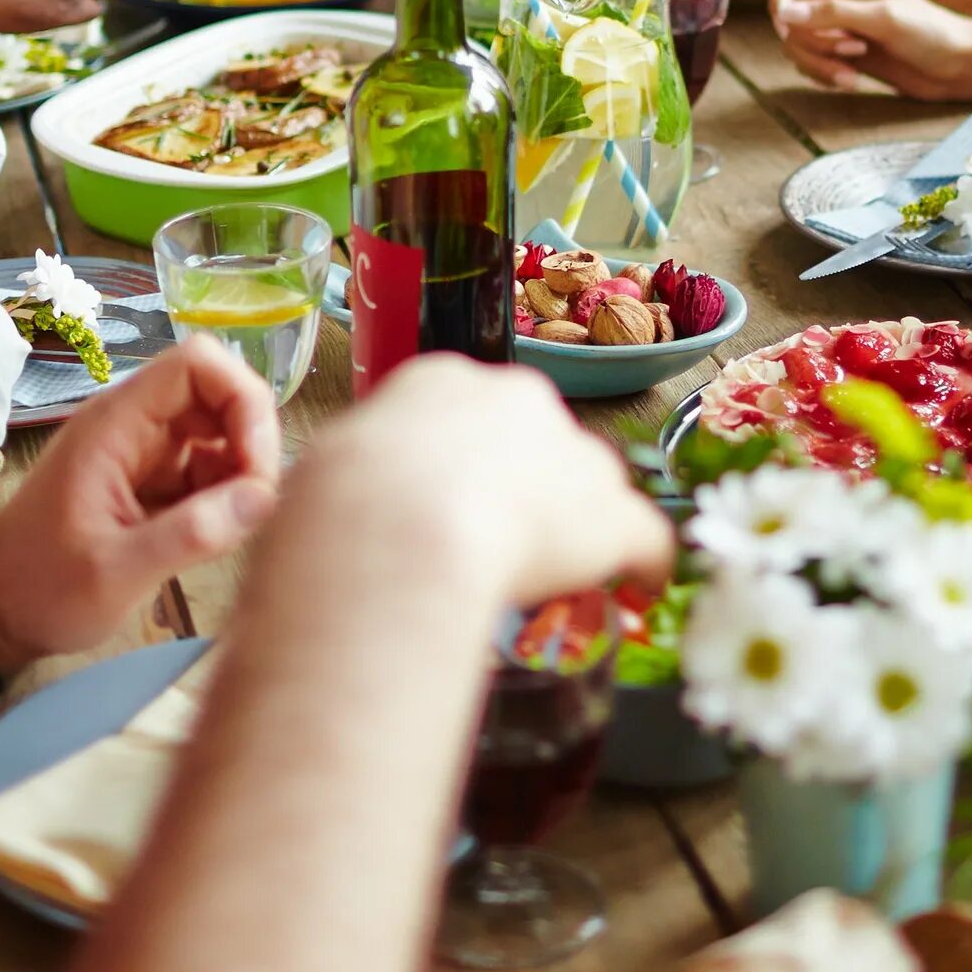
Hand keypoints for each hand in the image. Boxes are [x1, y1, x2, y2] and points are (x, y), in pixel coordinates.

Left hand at [0, 333, 283, 673]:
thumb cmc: (41, 589)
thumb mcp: (115, 573)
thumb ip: (190, 535)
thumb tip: (264, 498)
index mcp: (116, 423)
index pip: (198, 363)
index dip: (242, 399)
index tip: (256, 466)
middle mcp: (133, 423)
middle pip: (217, 391)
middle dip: (251, 439)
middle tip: (258, 503)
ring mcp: (142, 450)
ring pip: (218, 429)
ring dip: (241, 469)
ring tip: (237, 526)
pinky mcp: (150, 480)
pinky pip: (205, 465)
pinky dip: (225, 492)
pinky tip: (219, 533)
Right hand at [301, 358, 671, 605]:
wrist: (395, 526)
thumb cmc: (338, 509)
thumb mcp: (328, 477)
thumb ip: (356, 484)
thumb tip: (338, 521)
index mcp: (442, 382)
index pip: (471, 415)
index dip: (467, 461)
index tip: (454, 500)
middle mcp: (517, 399)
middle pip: (539, 441)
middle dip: (526, 486)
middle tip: (496, 542)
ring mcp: (573, 454)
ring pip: (590, 485)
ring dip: (576, 522)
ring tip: (554, 572)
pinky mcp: (613, 514)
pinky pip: (644, 538)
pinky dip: (642, 564)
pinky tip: (637, 589)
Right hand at [768, 0, 971, 106]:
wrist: (958, 66)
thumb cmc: (930, 34)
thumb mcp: (882, 19)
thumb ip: (832, 14)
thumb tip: (784, 13)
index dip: (780, 0)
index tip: (787, 27)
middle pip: (789, 16)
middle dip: (810, 41)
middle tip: (850, 51)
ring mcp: (840, 27)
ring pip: (796, 43)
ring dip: (817, 62)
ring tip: (851, 72)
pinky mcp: (844, 53)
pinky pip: (811, 63)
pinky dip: (823, 75)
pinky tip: (851, 81)